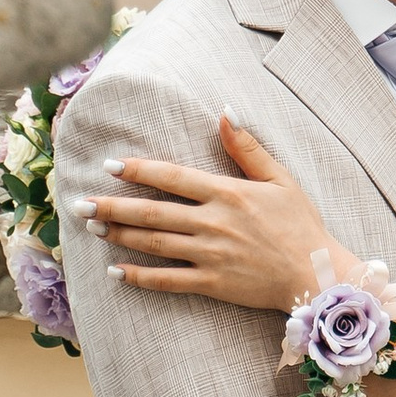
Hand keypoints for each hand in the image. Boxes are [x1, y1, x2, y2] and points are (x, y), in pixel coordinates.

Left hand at [88, 117, 333, 309]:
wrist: (315, 274)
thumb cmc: (300, 224)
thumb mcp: (280, 178)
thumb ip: (247, 147)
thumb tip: (224, 112)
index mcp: (228, 193)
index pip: (172, 177)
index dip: (138, 170)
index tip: (109, 166)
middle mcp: (213, 222)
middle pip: (151, 212)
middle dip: (112, 207)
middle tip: (80, 203)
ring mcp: (210, 255)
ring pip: (153, 243)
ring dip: (119, 235)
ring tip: (92, 228)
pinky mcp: (212, 284)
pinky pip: (167, 280)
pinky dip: (139, 276)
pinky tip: (116, 271)